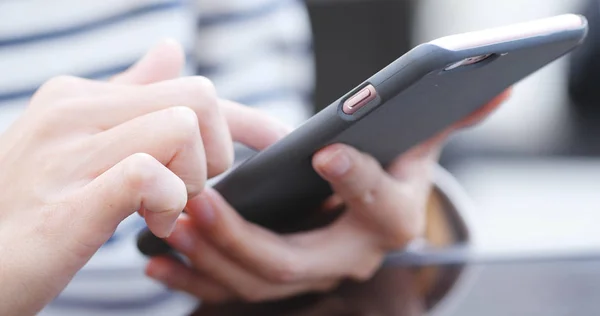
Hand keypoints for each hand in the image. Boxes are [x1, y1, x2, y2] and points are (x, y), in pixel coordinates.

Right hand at [0, 40, 288, 314]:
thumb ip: (128, 98)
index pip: (186, 86)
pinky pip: (151, 174)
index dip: (244, 118)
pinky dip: (170, 202)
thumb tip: (171, 50)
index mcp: (80, 96)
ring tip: (164, 210)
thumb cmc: (31, 210)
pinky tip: (152, 224)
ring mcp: (67, 154)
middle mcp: (72, 112)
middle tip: (192, 189)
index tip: (276, 141)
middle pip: (197, 98)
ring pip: (181, 128)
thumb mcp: (79, 144)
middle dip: (218, 151)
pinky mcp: (70, 204)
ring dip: (194, 180)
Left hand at [145, 91, 509, 302]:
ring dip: (210, 257)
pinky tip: (156, 260)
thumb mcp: (422, 142)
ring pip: (256, 283)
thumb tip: (497, 85)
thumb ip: (452, 115)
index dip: (360, 180)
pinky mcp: (274, 279)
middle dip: (246, 238)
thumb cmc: (390, 169)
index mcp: (392, 220)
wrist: (369, 213)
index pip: (380, 206)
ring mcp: (310, 274)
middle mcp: (351, 257)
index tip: (328, 152)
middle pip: (298, 262)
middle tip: (203, 202)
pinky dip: (193, 278)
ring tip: (170, 225)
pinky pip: (231, 290)